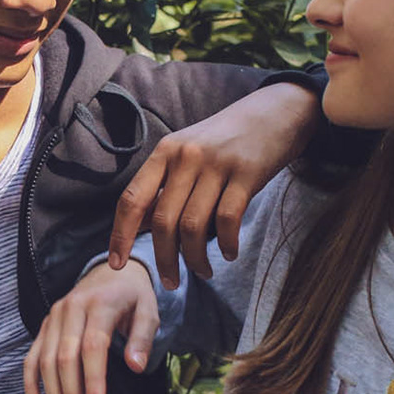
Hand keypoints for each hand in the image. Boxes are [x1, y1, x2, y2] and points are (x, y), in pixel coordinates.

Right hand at [23, 260, 158, 393]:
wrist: (110, 272)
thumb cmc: (133, 297)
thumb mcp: (149, 311)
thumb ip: (143, 338)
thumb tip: (136, 367)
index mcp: (100, 303)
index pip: (93, 345)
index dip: (93, 378)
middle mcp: (71, 308)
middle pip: (65, 357)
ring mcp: (54, 317)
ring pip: (45, 360)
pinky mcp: (45, 326)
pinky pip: (32, 356)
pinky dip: (31, 383)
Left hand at [109, 82, 319, 288]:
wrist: (275, 111)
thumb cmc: (226, 140)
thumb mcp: (188, 152)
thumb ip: (166, 186)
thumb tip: (140, 228)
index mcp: (165, 152)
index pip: (132, 199)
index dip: (120, 235)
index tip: (117, 264)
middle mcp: (186, 156)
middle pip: (163, 221)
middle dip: (164, 260)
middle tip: (171, 282)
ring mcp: (216, 164)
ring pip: (193, 226)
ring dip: (195, 258)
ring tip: (202, 271)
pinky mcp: (246, 173)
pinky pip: (228, 220)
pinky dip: (227, 244)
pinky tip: (230, 254)